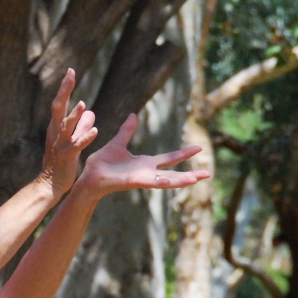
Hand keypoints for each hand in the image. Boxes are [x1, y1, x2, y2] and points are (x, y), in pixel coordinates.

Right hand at [40, 69, 98, 195]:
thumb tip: (90, 111)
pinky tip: (95, 131)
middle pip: (58, 107)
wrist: (50, 184)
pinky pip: (76, 146)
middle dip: (64, 90)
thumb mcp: (72, 141)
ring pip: (65, 127)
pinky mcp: (66, 157)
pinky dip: (85, 138)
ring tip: (82, 103)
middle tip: (70, 73)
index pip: (61, 103)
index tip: (71, 70)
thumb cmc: (61, 162)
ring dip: (73, 115)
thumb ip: (81, 126)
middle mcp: (55, 132)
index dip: (65, 87)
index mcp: (57, 127)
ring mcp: (60, 145)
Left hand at [77, 114, 210, 199]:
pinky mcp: (132, 182)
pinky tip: (172, 180)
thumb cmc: (101, 164)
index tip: (199, 148)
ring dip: (182, 180)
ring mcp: (141, 179)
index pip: (169, 159)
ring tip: (198, 179)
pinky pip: (149, 182)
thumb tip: (133, 115)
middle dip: (191, 174)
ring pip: (166, 180)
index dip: (183, 154)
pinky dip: (161, 182)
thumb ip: (127, 131)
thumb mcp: (117, 143)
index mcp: (144, 164)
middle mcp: (146, 173)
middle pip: (174, 173)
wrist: (88, 176)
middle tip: (208, 174)